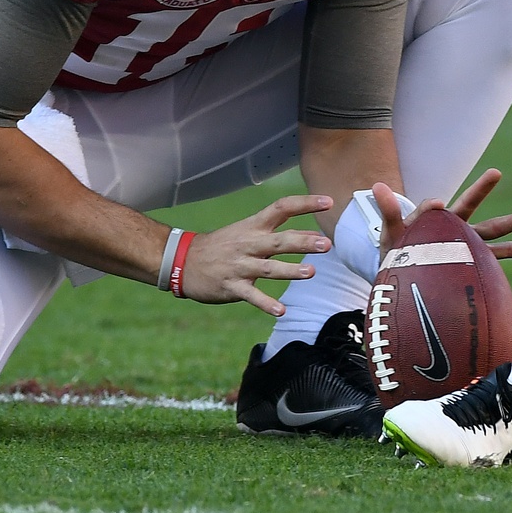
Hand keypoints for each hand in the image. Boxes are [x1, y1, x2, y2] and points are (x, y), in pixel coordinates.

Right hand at [178, 193, 333, 313]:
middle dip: (303, 242)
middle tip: (327, 244)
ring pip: (268, 268)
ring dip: (290, 270)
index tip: (328, 201)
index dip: (305, 203)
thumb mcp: (248, 231)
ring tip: (311, 272)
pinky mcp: (231, 286)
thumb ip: (279, 233)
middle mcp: (249, 243)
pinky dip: (266, 304)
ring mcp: (240, 266)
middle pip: (280, 240)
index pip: (283, 208)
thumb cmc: (224, 245)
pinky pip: (251, 296)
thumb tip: (314, 236)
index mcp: (254, 226)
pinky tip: (281, 311)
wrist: (183, 261)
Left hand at [373, 169, 511, 259]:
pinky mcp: (478, 262)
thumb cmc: (399, 253)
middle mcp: (457, 228)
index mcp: (436, 219)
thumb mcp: (391, 232)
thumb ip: (388, 210)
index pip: (434, 208)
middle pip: (471, 205)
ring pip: (496, 231)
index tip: (436, 204)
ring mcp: (470, 245)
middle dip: (484, 190)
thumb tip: (375, 185)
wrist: (407, 278)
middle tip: (496, 171)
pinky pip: (503, 256)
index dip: (433, 206)